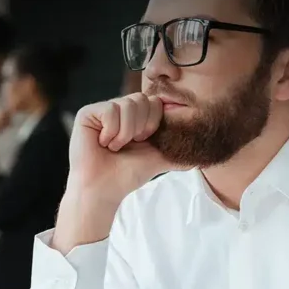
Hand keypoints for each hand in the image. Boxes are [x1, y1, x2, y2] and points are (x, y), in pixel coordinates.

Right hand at [52, 93, 179, 251]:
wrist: (104, 189)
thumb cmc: (127, 174)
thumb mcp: (158, 159)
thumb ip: (177, 153)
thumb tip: (201, 156)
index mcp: (135, 116)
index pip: (154, 102)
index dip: (153, 123)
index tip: (143, 142)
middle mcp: (119, 109)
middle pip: (142, 99)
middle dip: (140, 127)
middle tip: (128, 144)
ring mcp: (102, 110)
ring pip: (127, 104)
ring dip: (126, 132)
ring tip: (115, 146)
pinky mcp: (87, 113)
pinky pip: (110, 110)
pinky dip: (111, 131)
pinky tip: (103, 143)